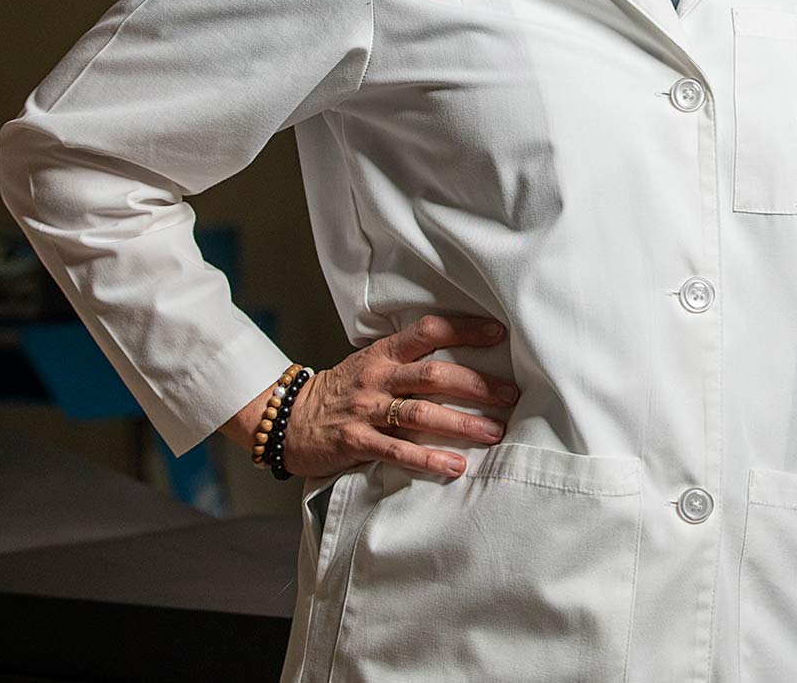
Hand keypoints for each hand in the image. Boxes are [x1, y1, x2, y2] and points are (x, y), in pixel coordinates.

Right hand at [284, 314, 519, 480]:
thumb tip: (459, 360)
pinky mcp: (355, 441)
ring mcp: (366, 410)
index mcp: (383, 354)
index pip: (428, 331)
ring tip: (494, 433)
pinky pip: (397, 450)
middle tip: (511, 396)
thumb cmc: (340, 392)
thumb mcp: (369, 364)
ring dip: (462, 424)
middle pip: (434, 375)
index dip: (465, 329)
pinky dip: (428, 458)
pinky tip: (455, 466)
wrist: (286, 419)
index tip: (499, 332)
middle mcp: (377, 377)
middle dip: (477, 385)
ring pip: (421, 413)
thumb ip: (406, 361)